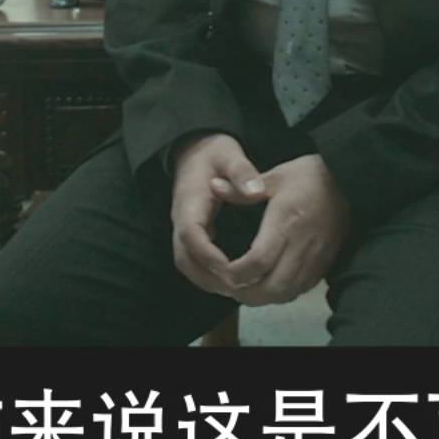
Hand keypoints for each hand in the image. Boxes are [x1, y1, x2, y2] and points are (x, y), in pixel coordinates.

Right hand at [170, 133, 265, 297]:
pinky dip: (207, 275)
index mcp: (189, 202)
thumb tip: (257, 191)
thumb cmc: (213, 151)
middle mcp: (181, 218)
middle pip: (185, 258)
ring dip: (207, 281)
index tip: (232, 269)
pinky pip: (192, 261)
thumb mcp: (229, 153)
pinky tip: (230, 281)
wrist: (194, 148)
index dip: (209, 255)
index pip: (191, 235)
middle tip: (239, 288)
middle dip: (209, 277)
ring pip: (186, 264)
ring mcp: (182, 227)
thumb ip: (242, 171)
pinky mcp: (189, 233)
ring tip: (237, 290)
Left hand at [221, 154, 352, 305]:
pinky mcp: (325, 263)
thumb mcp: (276, 176)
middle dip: (248, 294)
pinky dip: (282, 293)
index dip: (237, 274)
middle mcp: (302, 245)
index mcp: (285, 222)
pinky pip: (301, 289)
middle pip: (273, 287)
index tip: (224, 271)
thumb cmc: (312, 176)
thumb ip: (242, 189)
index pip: (258, 261)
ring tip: (247, 289)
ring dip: (264, 297)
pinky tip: (270, 284)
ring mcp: (316, 258)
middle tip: (231, 288)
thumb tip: (213, 185)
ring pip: (288, 293)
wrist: (352, 182)